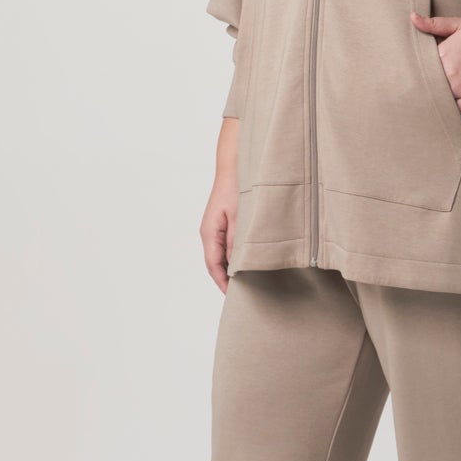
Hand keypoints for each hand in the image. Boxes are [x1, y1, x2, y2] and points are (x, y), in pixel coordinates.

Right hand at [201, 119, 239, 291]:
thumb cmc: (238, 186)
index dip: (223, 284)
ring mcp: (216, 228)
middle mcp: (210, 232)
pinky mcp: (225, 223)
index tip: (235, 298)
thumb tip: (236, 267)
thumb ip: (237, 242)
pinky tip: (250, 261)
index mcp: (209, 232)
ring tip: (250, 283)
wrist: (236, 163)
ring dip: (233, 268)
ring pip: (223, 255)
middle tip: (245, 296)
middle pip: (216, 264)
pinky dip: (237, 256)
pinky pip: (228, 245)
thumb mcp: (241, 217)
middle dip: (228, 280)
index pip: (214, 266)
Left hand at [409, 11, 460, 113]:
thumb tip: (412, 17)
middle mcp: (449, 73)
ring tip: (424, 100)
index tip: (411, 72)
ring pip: (439, 97)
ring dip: (433, 97)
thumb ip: (433, 24)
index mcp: (442, 55)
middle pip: (427, 83)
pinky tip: (442, 108)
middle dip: (422, 84)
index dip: (416, 69)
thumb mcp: (458, 24)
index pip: (421, 66)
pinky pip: (455, 109)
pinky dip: (448, 109)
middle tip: (411, 90)